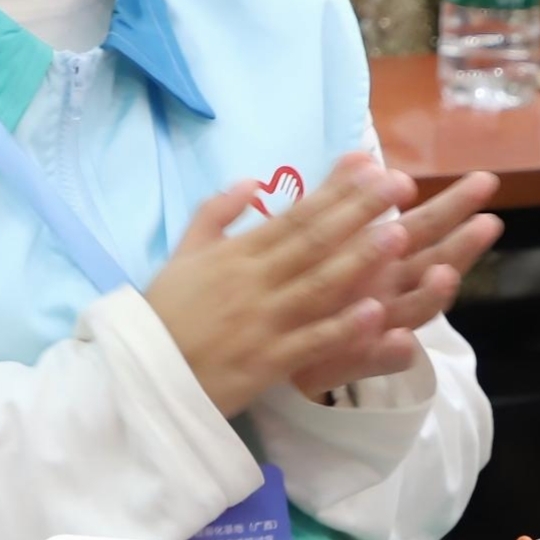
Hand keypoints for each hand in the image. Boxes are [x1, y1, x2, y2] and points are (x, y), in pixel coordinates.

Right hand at [142, 156, 411, 416]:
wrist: (140, 372)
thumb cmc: (165, 312)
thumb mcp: (183, 254)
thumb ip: (215, 215)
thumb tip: (251, 181)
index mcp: (235, 254)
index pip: (294, 215)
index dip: (335, 191)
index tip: (371, 167)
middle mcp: (253, 280)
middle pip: (313, 241)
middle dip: (359, 211)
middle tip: (399, 185)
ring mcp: (263, 320)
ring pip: (318, 285)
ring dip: (360, 260)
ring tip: (399, 235)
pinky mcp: (267, 361)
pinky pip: (310, 341)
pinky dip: (342, 328)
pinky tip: (377, 313)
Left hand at [291, 172, 499, 396]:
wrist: (269, 342)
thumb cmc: (304, 284)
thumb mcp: (319, 234)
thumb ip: (342, 197)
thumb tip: (361, 155)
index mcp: (381, 257)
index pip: (426, 228)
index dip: (454, 207)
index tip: (483, 183)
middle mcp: (387, 289)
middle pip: (436, 263)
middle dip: (464, 243)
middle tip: (490, 221)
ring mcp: (375, 326)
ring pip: (416, 310)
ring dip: (432, 294)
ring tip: (445, 276)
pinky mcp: (351, 359)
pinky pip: (375, 359)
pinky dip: (390, 352)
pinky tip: (403, 341)